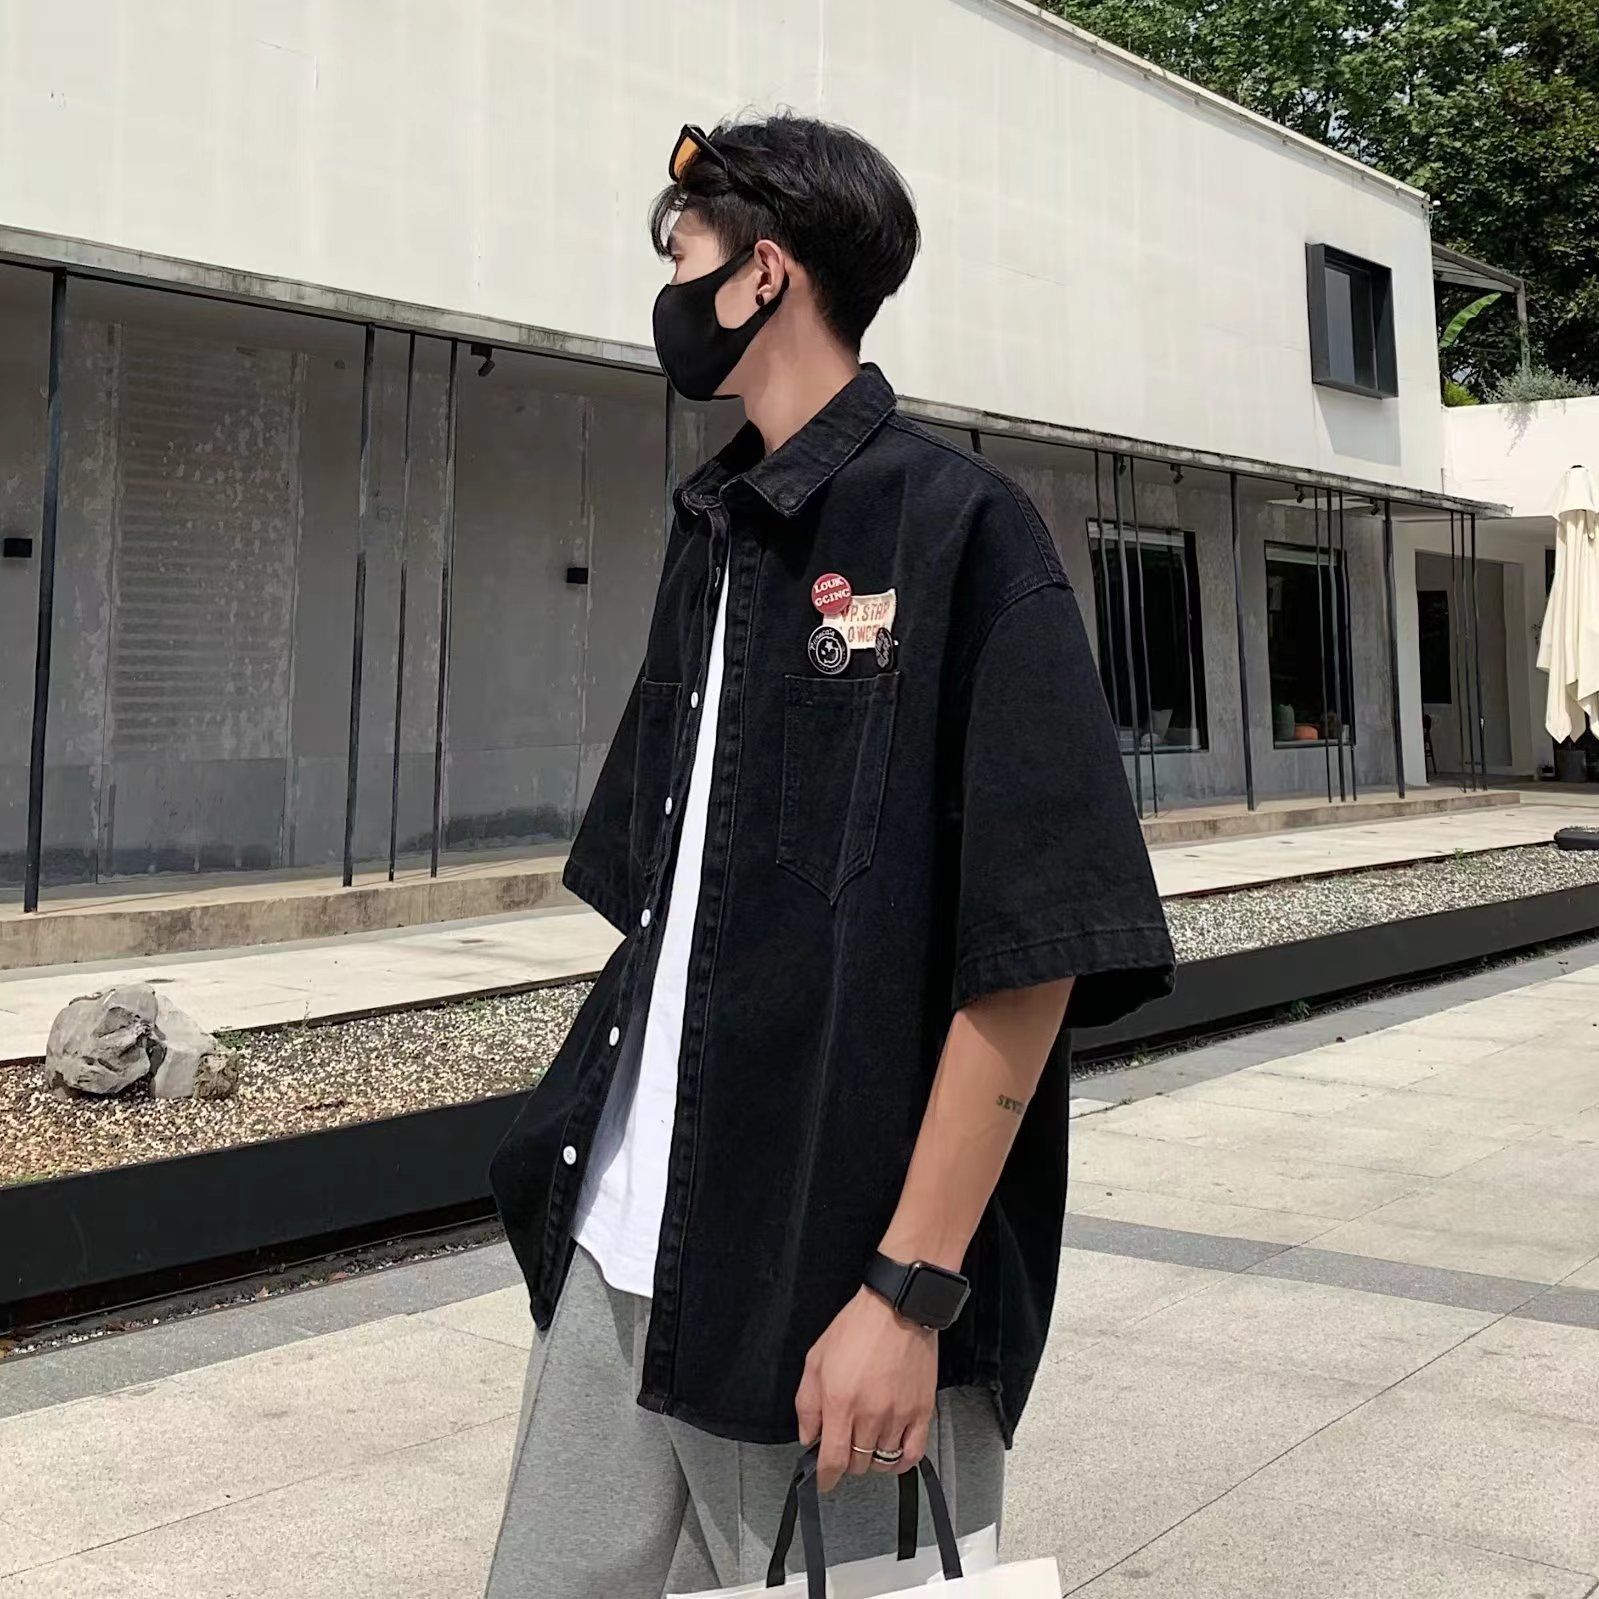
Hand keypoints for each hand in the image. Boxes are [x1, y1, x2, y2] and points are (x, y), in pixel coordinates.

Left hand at [795, 1287, 936, 1491]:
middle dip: (845, 1460)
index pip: (832, 1460)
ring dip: (871, 1458)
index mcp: (840, 1403)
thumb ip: (807, 1404)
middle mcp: (870, 1415)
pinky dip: (901, 1461)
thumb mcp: (815, 1360)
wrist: (897, 1308)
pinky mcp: (921, 1412)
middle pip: (857, 1464)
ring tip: (867, 1442)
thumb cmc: (856, 1328)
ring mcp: (898, 1415)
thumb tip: (808, 1437)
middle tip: (844, 1444)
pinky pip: (913, 1454)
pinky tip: (893, 1453)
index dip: (825, 1478)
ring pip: (883, 1461)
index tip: (823, 1481)